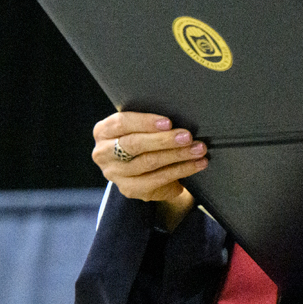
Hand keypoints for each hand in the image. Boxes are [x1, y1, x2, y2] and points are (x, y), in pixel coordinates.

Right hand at [91, 111, 203, 229]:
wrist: (146, 171)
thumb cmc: (146, 140)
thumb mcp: (143, 128)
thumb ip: (152, 122)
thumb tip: (181, 114)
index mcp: (104, 131)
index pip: (121, 123)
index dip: (145, 122)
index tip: (168, 122)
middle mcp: (103, 153)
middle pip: (134, 144)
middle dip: (164, 140)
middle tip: (188, 137)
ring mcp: (115, 173)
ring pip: (148, 162)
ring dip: (178, 155)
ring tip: (199, 150)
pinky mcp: (129, 189)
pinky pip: (157, 179)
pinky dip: (181, 170)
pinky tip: (197, 164)